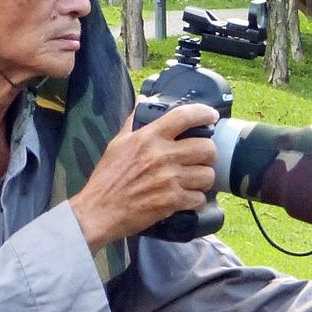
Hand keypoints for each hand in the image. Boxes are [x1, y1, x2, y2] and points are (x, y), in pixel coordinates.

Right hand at [69, 104, 219, 248]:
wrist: (99, 210)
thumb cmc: (107, 177)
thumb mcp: (118, 143)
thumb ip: (134, 122)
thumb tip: (144, 100)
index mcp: (149, 137)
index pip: (184, 116)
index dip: (204, 113)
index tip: (211, 116)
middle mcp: (162, 155)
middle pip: (207, 148)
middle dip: (209, 154)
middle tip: (202, 158)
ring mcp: (169, 179)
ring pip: (208, 174)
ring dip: (204, 178)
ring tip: (195, 180)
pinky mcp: (172, 201)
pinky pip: (199, 198)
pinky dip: (196, 199)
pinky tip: (186, 197)